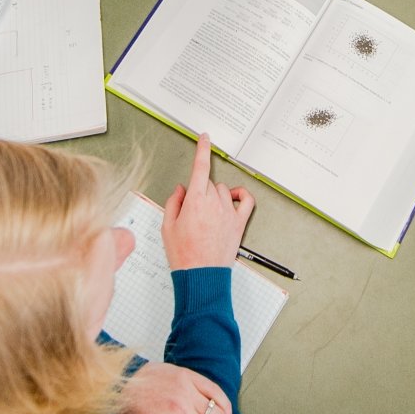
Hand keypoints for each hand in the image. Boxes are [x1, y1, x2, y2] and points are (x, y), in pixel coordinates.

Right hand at [162, 134, 253, 269]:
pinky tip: (234, 199)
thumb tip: (182, 189)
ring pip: (223, 191)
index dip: (203, 149)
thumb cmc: (183, 254)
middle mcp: (214, 203)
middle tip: (192, 211)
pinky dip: (242, 196)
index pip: (200, 167)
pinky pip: (247, 201)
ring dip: (215, 196)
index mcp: (195, 201)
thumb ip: (174, 202)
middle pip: (209, 183)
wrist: (201, 275)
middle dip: (201, 191)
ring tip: (206, 217)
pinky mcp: (240, 223)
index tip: (205, 137)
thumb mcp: (167, 226)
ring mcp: (229, 212)